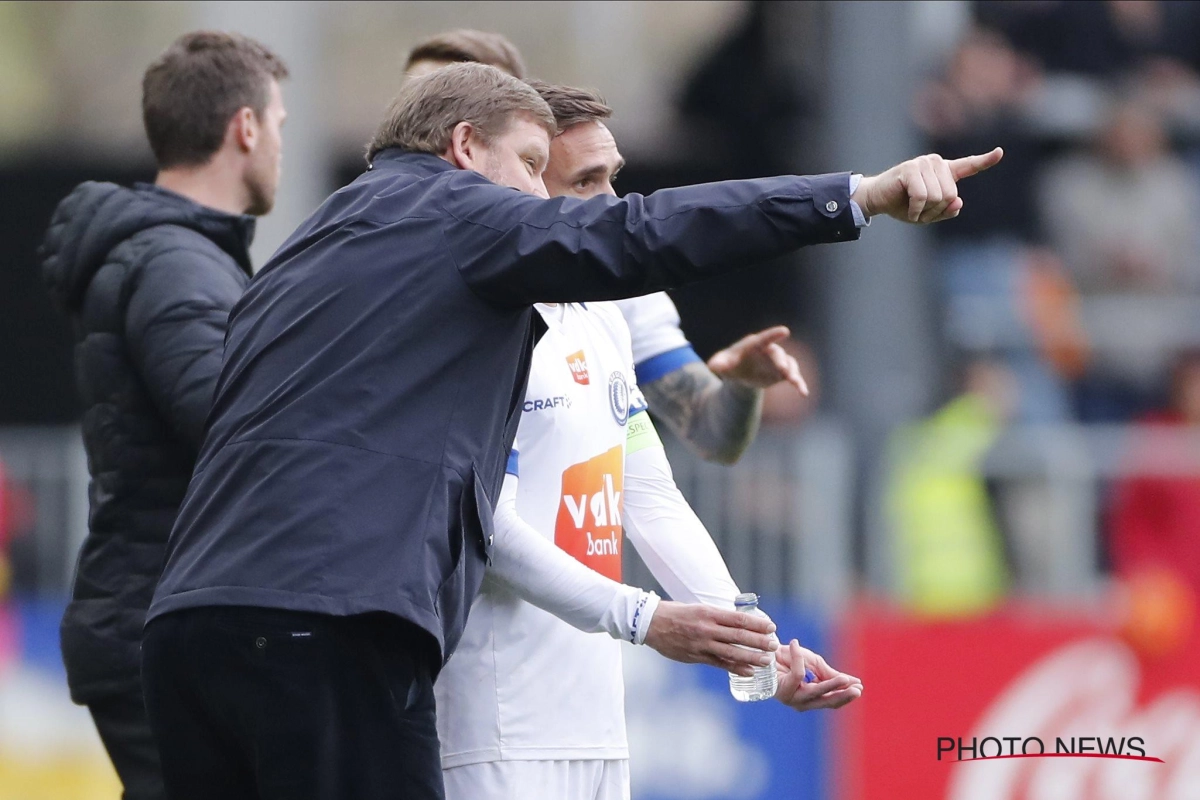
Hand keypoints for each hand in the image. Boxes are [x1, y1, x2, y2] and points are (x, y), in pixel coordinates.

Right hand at [644, 601, 778, 676]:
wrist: (651, 623)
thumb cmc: (676, 614)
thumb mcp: (698, 609)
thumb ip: (716, 618)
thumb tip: (737, 623)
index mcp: (709, 613)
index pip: (739, 619)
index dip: (757, 624)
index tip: (771, 627)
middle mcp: (707, 628)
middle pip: (739, 636)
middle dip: (759, 641)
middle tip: (774, 645)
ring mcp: (702, 644)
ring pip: (732, 652)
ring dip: (751, 657)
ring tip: (766, 660)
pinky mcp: (696, 656)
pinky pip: (719, 664)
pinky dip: (736, 668)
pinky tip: (749, 671)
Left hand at [707, 326, 807, 393]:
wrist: (740, 374)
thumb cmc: (730, 364)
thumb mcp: (721, 363)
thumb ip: (718, 363)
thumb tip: (713, 366)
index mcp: (755, 345)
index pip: (765, 339)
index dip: (774, 335)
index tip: (785, 330)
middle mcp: (769, 351)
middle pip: (777, 354)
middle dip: (781, 361)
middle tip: (783, 370)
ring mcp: (778, 362)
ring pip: (789, 364)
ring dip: (793, 373)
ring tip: (795, 382)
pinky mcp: (783, 374)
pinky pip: (794, 377)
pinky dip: (799, 384)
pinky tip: (803, 393)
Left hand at [774, 639, 861, 711]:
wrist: (767, 651)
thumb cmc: (790, 658)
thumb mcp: (814, 664)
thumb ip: (830, 674)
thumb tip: (854, 682)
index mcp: (812, 697)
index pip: (832, 700)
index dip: (845, 695)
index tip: (860, 687)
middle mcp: (802, 702)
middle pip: (826, 702)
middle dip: (842, 696)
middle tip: (857, 690)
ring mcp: (792, 698)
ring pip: (814, 692)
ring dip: (830, 685)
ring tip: (844, 679)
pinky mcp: (782, 688)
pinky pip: (798, 674)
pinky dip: (798, 658)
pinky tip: (796, 644)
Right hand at [851, 148, 1002, 223]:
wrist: (877, 201)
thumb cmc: (904, 206)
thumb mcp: (929, 215)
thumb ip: (947, 210)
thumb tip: (957, 202)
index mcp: (944, 172)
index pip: (969, 165)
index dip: (985, 160)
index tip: (1000, 152)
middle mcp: (936, 163)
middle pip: (951, 194)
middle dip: (936, 210)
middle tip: (921, 212)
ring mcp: (923, 163)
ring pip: (937, 197)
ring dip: (925, 212)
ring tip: (913, 209)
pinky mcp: (910, 169)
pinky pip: (922, 196)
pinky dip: (916, 210)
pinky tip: (909, 211)